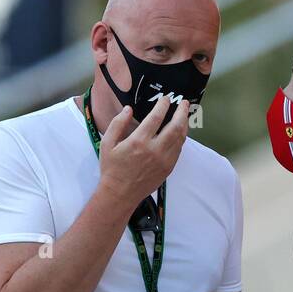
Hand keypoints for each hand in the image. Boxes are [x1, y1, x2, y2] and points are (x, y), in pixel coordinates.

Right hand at [97, 96, 188, 211]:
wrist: (120, 193)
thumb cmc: (112, 168)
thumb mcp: (107, 143)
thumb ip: (118, 124)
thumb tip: (129, 109)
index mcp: (139, 141)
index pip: (156, 117)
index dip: (163, 105)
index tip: (166, 98)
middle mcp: (155, 150)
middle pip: (175, 126)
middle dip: (182, 112)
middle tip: (184, 103)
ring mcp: (164, 160)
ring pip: (180, 138)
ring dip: (184, 124)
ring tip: (185, 115)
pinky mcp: (168, 168)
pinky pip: (179, 150)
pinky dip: (181, 138)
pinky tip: (180, 132)